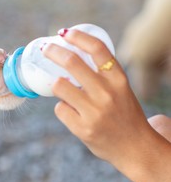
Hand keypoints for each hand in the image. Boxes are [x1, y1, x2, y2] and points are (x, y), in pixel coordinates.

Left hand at [41, 29, 154, 166]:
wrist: (136, 149)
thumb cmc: (124, 115)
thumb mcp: (121, 90)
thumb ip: (102, 77)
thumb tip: (70, 59)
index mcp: (119, 80)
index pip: (98, 49)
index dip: (78, 37)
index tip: (65, 32)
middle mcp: (107, 93)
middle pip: (72, 62)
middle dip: (53, 52)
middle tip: (45, 49)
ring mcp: (94, 111)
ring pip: (59, 86)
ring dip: (56, 86)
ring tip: (62, 91)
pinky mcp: (82, 128)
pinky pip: (59, 109)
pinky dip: (62, 108)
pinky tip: (72, 114)